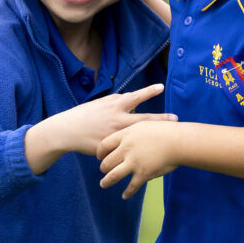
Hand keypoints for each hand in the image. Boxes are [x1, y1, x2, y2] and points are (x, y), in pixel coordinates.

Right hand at [25, 84, 176, 173]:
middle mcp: (116, 119)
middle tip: (176, 118)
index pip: (135, 96)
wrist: (67, 131)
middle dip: (161, 119)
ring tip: (166, 137)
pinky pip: (126, 149)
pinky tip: (149, 155)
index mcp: (113, 106)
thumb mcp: (100, 103)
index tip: (162, 87)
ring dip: (153, 136)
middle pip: (143, 118)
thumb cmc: (85, 115)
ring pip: (138, 136)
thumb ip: (117, 101)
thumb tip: (133, 96)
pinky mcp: (111, 147)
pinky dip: (137, 151)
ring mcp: (114, 134)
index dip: (149, 91)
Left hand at [98, 120, 178, 197]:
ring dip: (107, 181)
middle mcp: (126, 149)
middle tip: (102, 170)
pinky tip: (125, 195)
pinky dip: (127, 192)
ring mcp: (134, 162)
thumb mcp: (145, 125)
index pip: (105, 144)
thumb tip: (130, 135)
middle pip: (107, 161)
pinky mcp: (143, 174)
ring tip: (104, 184)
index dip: (100, 152)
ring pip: (113, 176)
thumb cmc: (166, 131)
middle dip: (103, 167)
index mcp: (126, 135)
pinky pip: (131, 186)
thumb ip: (134, 132)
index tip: (99, 156)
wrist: (178, 141)